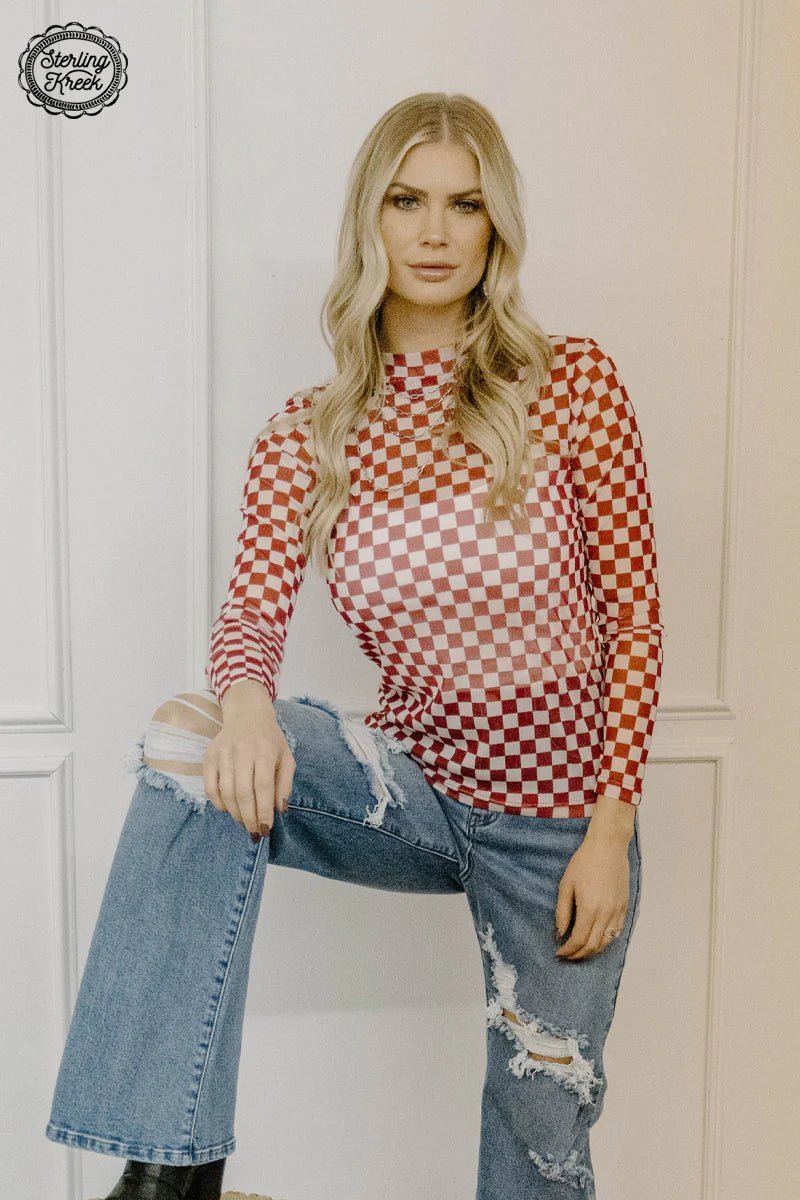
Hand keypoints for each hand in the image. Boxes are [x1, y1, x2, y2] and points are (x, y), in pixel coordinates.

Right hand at [202, 701, 294, 837]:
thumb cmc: (270, 740)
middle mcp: (242, 751)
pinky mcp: (209, 757)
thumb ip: (285, 783)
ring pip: (226, 792)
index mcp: (264, 751)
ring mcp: (223, 754)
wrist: (247, 714)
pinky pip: (210, 787)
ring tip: (244, 822)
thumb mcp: (286, 757)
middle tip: (254, 832)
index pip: (263, 786)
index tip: (266, 829)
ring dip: (235, 813)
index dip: (263, 811)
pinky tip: (228, 809)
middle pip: (243, 792)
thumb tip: (279, 809)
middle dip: (249, 817)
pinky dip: (218, 803)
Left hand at [554, 834, 629, 960]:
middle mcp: (606, 914)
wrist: (608, 847)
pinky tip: (596, 940)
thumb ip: (562, 912)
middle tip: (568, 956)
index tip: (559, 953)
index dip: (568, 950)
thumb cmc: (584, 863)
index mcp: (589, 909)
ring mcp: (618, 911)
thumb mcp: (566, 885)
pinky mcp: (625, 907)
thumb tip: (560, 934)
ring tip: (580, 951)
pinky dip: (606, 940)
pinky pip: (617, 931)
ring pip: (607, 942)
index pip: (579, 940)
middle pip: (593, 945)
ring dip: (593, 951)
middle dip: (579, 954)